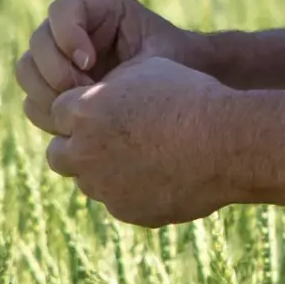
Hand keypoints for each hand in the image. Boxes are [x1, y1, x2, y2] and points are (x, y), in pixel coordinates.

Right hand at [16, 0, 181, 131]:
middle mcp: (69, 30)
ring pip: (27, 71)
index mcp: (96, 8)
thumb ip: (129, 58)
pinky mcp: (53, 88)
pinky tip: (77, 122)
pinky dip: (47, 112)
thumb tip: (86, 67)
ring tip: (82, 108)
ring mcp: (56, 59)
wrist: (176, 87)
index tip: (90, 63)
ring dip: (48, 93)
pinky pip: (31, 99)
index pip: (61, 10)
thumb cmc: (173, 65)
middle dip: (57, 71)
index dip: (68, 35)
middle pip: (38, 42)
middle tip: (85, 92)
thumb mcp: (160, 54)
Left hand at [39, 54, 234, 227]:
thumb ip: (108, 86)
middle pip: (58, 153)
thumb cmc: (189, 97)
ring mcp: (105, 188)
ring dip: (103, 170)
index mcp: (84, 112)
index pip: (57, 111)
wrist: (226, 142)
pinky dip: (132, 190)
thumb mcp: (147, 71)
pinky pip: (119, 201)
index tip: (102, 108)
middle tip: (106, 137)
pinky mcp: (128, 212)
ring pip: (88, 181)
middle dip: (76, 146)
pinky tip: (162, 173)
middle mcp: (85, 153)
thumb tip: (92, 97)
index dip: (80, 108)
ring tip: (143, 153)